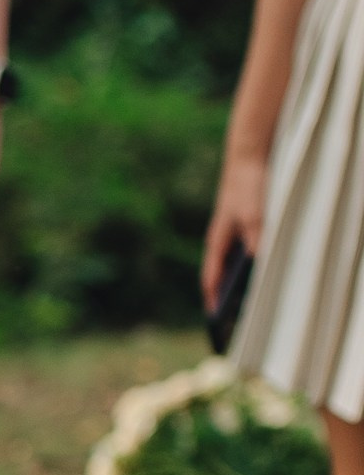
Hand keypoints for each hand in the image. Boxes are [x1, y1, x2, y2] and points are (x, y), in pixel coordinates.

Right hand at [202, 148, 268, 310]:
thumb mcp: (254, 215)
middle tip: (231, 318)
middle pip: (221, 274)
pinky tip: (263, 273)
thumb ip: (256, 239)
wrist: (250, 155)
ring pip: (234, 265)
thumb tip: (259, 264)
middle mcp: (223, 239)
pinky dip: (250, 267)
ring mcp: (233, 232)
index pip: (211, 276)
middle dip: (224, 295)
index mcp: (218, 240)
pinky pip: (245, 253)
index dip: (212, 298)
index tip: (214, 319)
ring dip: (238, 282)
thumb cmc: (247, 186)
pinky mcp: (244, 225)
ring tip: (248, 302)